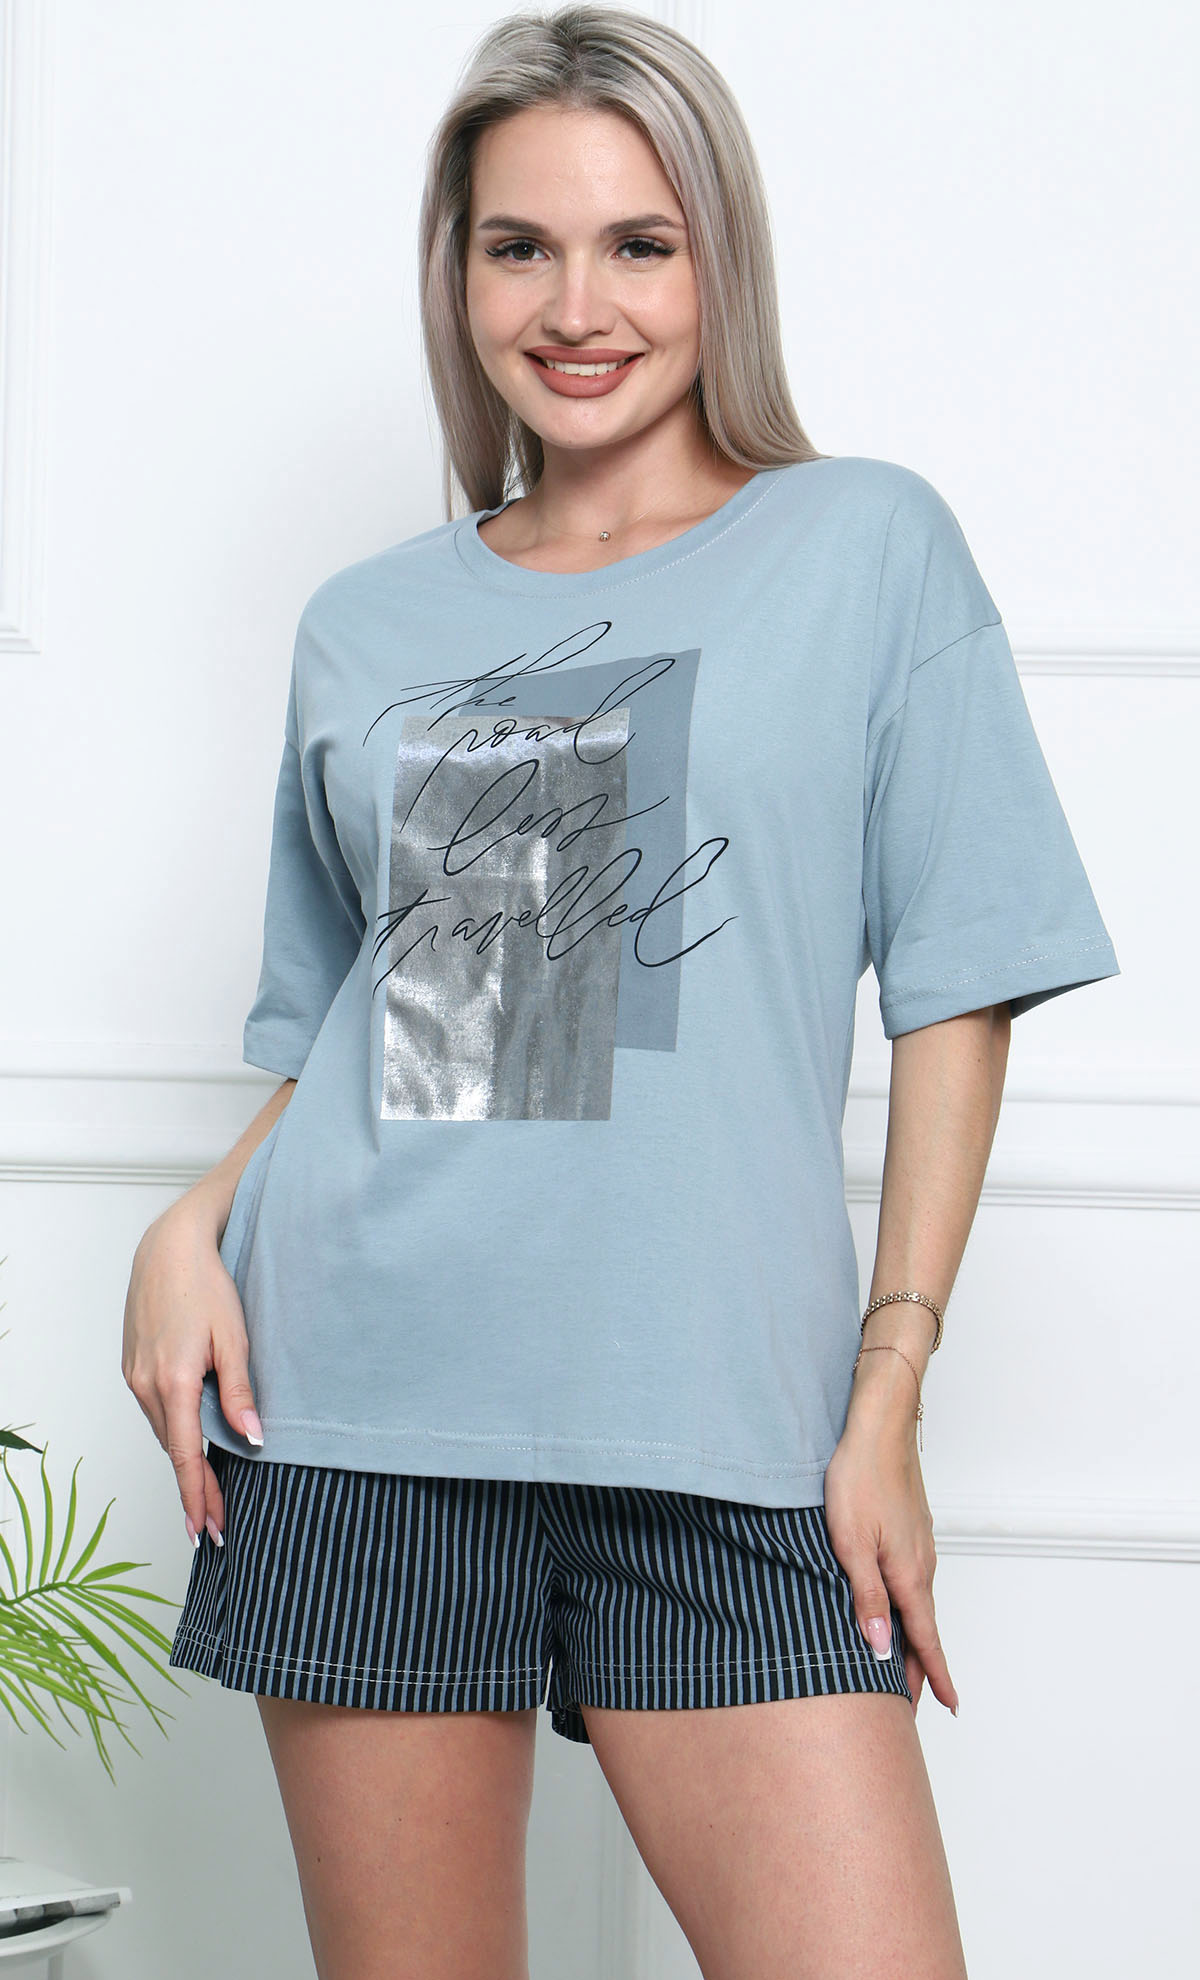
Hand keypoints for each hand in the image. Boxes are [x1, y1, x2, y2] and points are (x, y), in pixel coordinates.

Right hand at [121, 1201, 262, 1549]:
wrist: (168, 1249)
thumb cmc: (206, 1286)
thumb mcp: (234, 1339)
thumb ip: (241, 1394)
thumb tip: (254, 1440)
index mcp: (174, 1381)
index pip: (187, 1456)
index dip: (198, 1496)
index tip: (206, 1530)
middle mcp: (146, 1385)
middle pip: (174, 1451)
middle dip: (194, 1488)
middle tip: (216, 1523)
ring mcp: (134, 1376)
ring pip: (165, 1431)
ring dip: (184, 1459)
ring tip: (207, 1490)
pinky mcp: (132, 1367)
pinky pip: (156, 1410)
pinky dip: (174, 1431)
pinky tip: (191, 1440)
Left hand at [822, 1359, 958, 1715]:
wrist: (878, 1427)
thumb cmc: (858, 1478)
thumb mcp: (850, 1542)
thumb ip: (864, 1596)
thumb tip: (881, 1648)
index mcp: (908, 1574)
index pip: (924, 1639)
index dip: (935, 1676)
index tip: (949, 1707)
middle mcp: (921, 1564)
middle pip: (923, 1628)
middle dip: (920, 1668)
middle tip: (911, 1706)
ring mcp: (920, 1545)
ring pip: (918, 1603)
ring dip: (913, 1638)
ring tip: (902, 1665)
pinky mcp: (912, 1529)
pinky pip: (914, 1580)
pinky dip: (909, 1606)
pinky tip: (895, 1607)